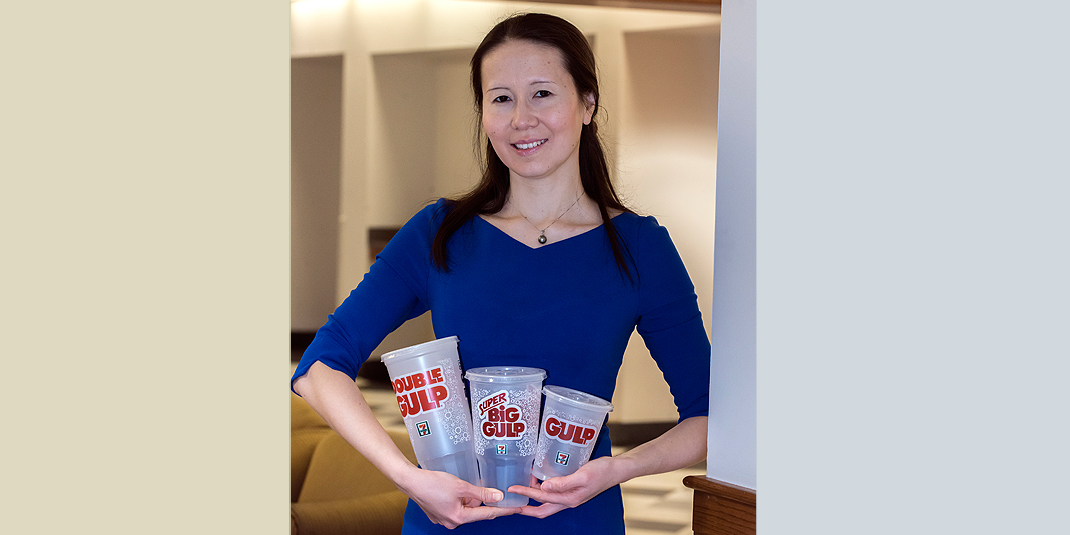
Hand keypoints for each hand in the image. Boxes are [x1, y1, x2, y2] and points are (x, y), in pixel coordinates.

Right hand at [402, 468, 521, 528]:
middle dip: (482, 500)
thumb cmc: (432, 483)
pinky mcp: (439, 514)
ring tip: (464, 485)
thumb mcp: (461, 486)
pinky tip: (457, 488)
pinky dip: (460, 499)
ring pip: (466, 508)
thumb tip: (498, 496)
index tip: (516, 509)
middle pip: (476, 512)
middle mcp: (452, 522)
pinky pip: (456, 507)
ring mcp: (444, 519)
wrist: (410, 481)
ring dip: (469, 498)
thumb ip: (481, 493)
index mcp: (459, 517)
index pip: (487, 514)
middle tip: (491, 489)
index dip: (504, 510)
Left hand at [507, 456, 618, 518]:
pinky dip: (544, 489)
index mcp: (569, 499)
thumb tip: (543, 487)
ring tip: (524, 485)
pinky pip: (554, 492)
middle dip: (527, 507)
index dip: (525, 494)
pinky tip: (540, 479)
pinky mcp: (573, 489)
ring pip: (548, 501)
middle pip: (542, 509)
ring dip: (535, 496)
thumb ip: (563, 482)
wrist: (616, 469)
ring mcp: (571, 496)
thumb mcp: (582, 475)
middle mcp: (568, 500)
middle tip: (513, 502)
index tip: (513, 489)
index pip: (542, 498)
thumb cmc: (602, 472)